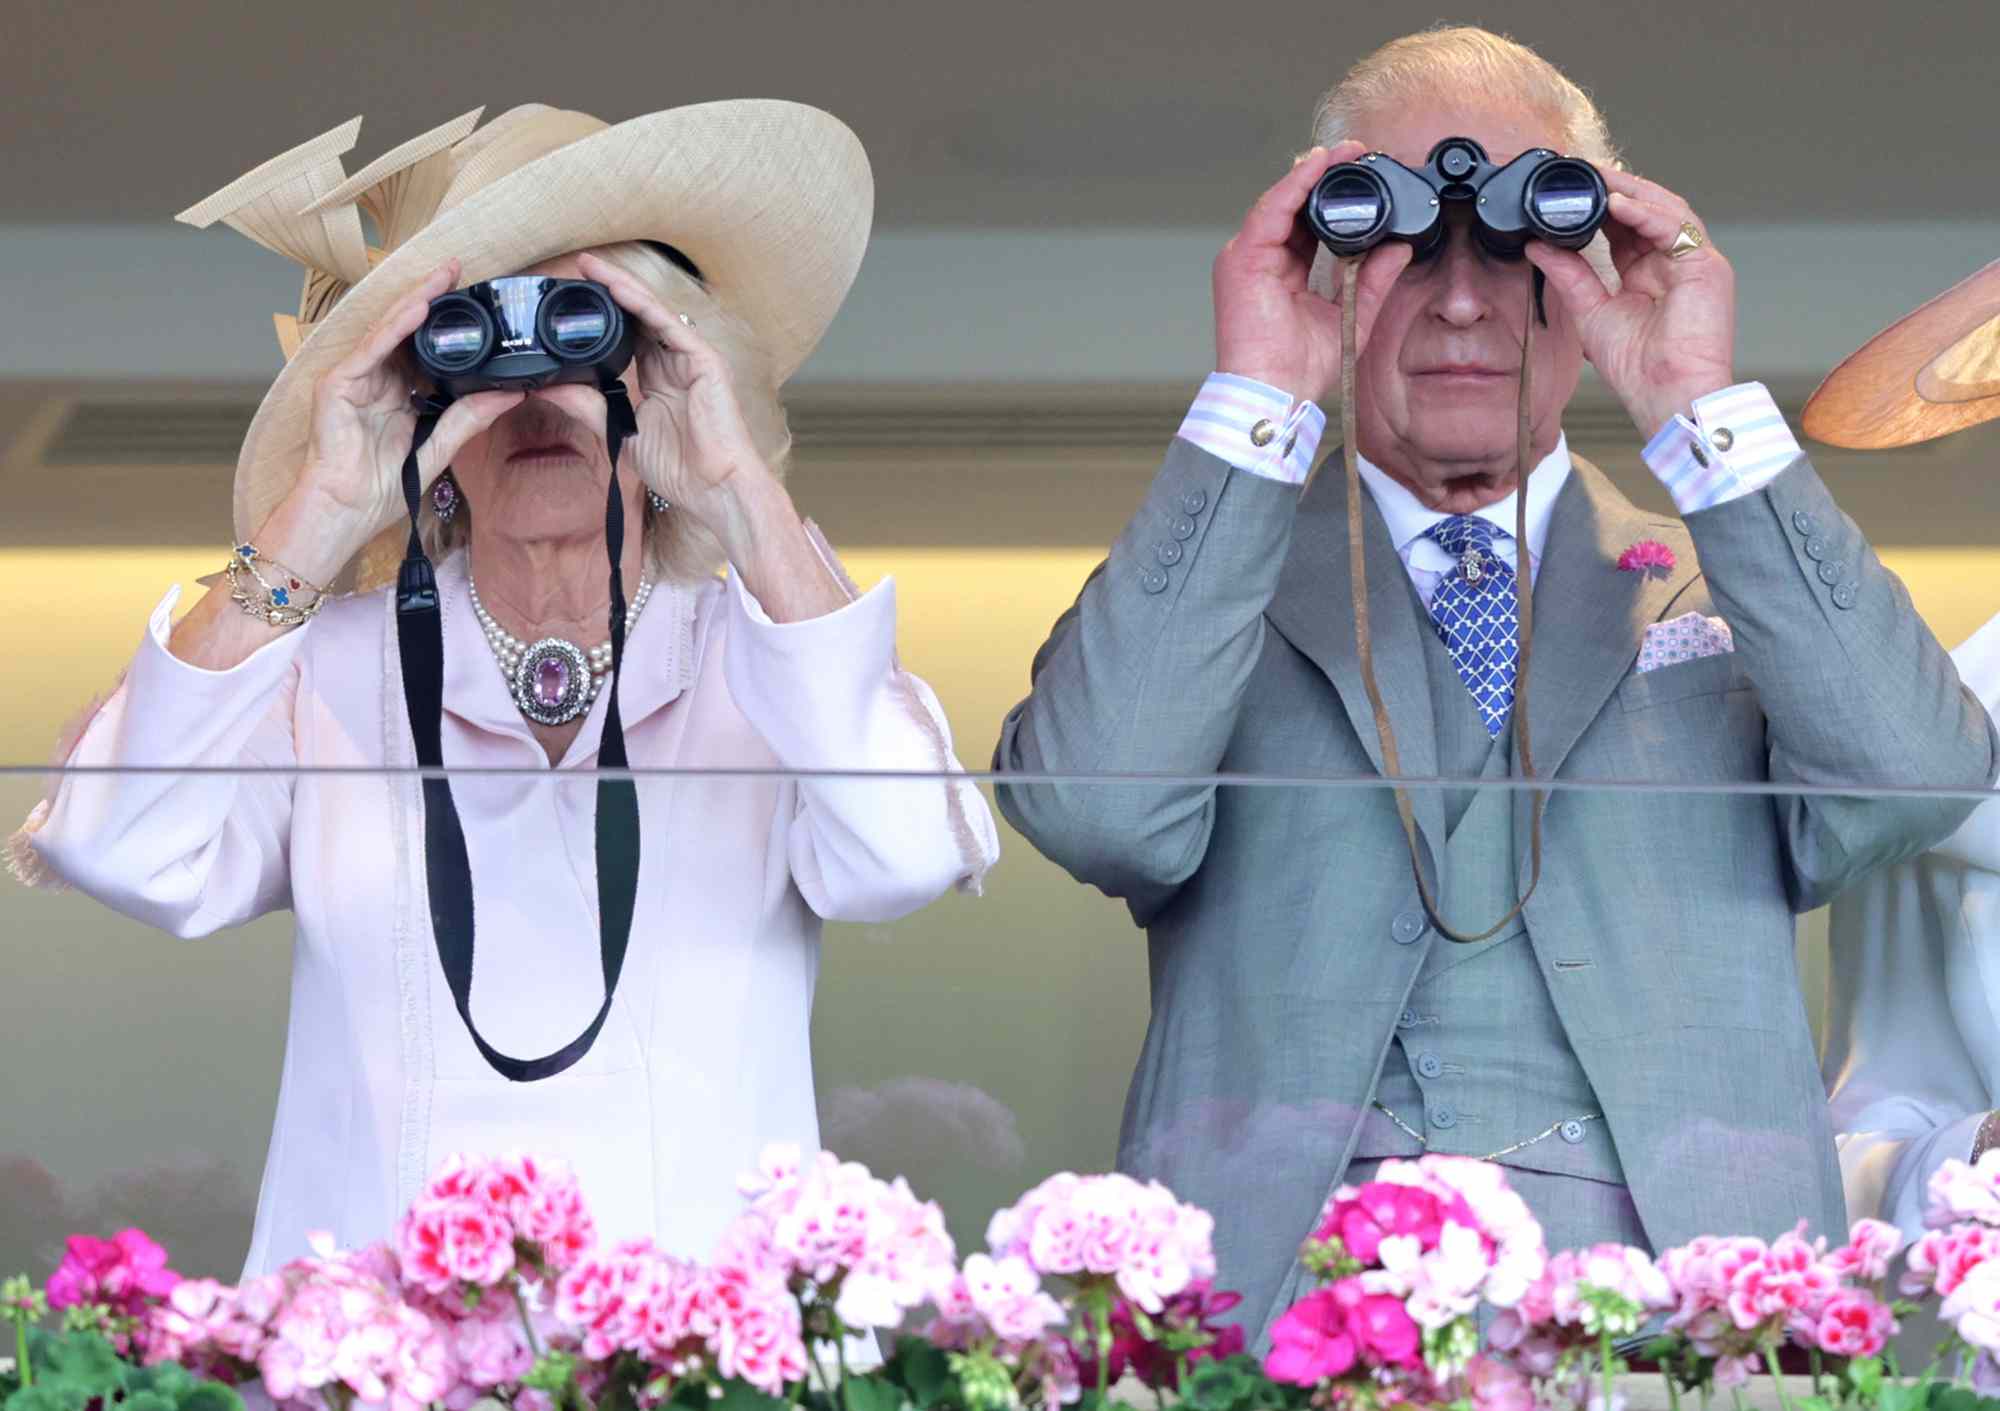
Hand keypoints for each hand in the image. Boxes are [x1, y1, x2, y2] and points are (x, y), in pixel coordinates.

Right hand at [293, 259, 522, 577]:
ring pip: (389, 329)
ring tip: (444, 275)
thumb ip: (469, 418)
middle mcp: (374, 379)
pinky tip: (419, 306)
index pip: (423, 348)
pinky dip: (396, 326)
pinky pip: (373, 346)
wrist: (346, 512)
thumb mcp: (439, 446)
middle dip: (431, 297)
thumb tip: (512, 394)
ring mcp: (353, 377)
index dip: (446, 324)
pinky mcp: (338, 382)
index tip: (476, 303)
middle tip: (460, 269)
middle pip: (406, 330)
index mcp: (395, 393)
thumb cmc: (380, 488)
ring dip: (417, 300)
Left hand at [534, 252, 771, 540]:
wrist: (714, 487)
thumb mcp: (621, 432)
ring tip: (592, 268)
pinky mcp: (705, 360)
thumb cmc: (678, 467)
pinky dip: (643, 305)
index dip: (603, 315)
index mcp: (658, 378)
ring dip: (622, 287)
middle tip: (578, 267)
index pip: (628, 335)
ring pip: (652, 313)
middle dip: (610, 290)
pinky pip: (669, 325)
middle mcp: (675, 362)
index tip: (571, 298)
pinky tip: (619, 290)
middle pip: (640, 316)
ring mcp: (692, 358)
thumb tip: (551, 388)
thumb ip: (589, 407)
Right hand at [1213, 142, 1413, 405]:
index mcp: (1284, 273)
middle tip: (1357, 152)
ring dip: (1311, 173)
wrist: (1274, 392)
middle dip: (1324, 177)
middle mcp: (1263, 260)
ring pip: (1281, 201)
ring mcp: (1248, 257)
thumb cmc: (1299, 367)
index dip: (1334, 198)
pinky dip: (1294, 186)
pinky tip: (1316, 167)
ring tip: (1342, 152)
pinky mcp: (1242, 258)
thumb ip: (1373, 280)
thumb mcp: (1350, 315)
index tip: (1364, 175)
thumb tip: (1399, 248)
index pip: (1308, 224)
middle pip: (1293, 207)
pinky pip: (1271, 210)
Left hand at [1524, 170, 1736, 439]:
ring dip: (1629, 191)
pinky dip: (1645, 213)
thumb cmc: (1640, 367)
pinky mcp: (1707, 266)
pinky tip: (1617, 204)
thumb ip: (1567, 275)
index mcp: (1648, 273)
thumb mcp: (1590, 312)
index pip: (1624, 226)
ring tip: (1596, 178)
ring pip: (1664, 209)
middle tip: (1580, 171)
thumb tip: (1536, 246)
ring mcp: (1693, 261)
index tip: (1568, 190)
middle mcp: (1673, 262)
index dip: (1599, 205)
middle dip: (1614, 188)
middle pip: (1646, 210)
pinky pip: (1674, 227)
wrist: (1669, 396)